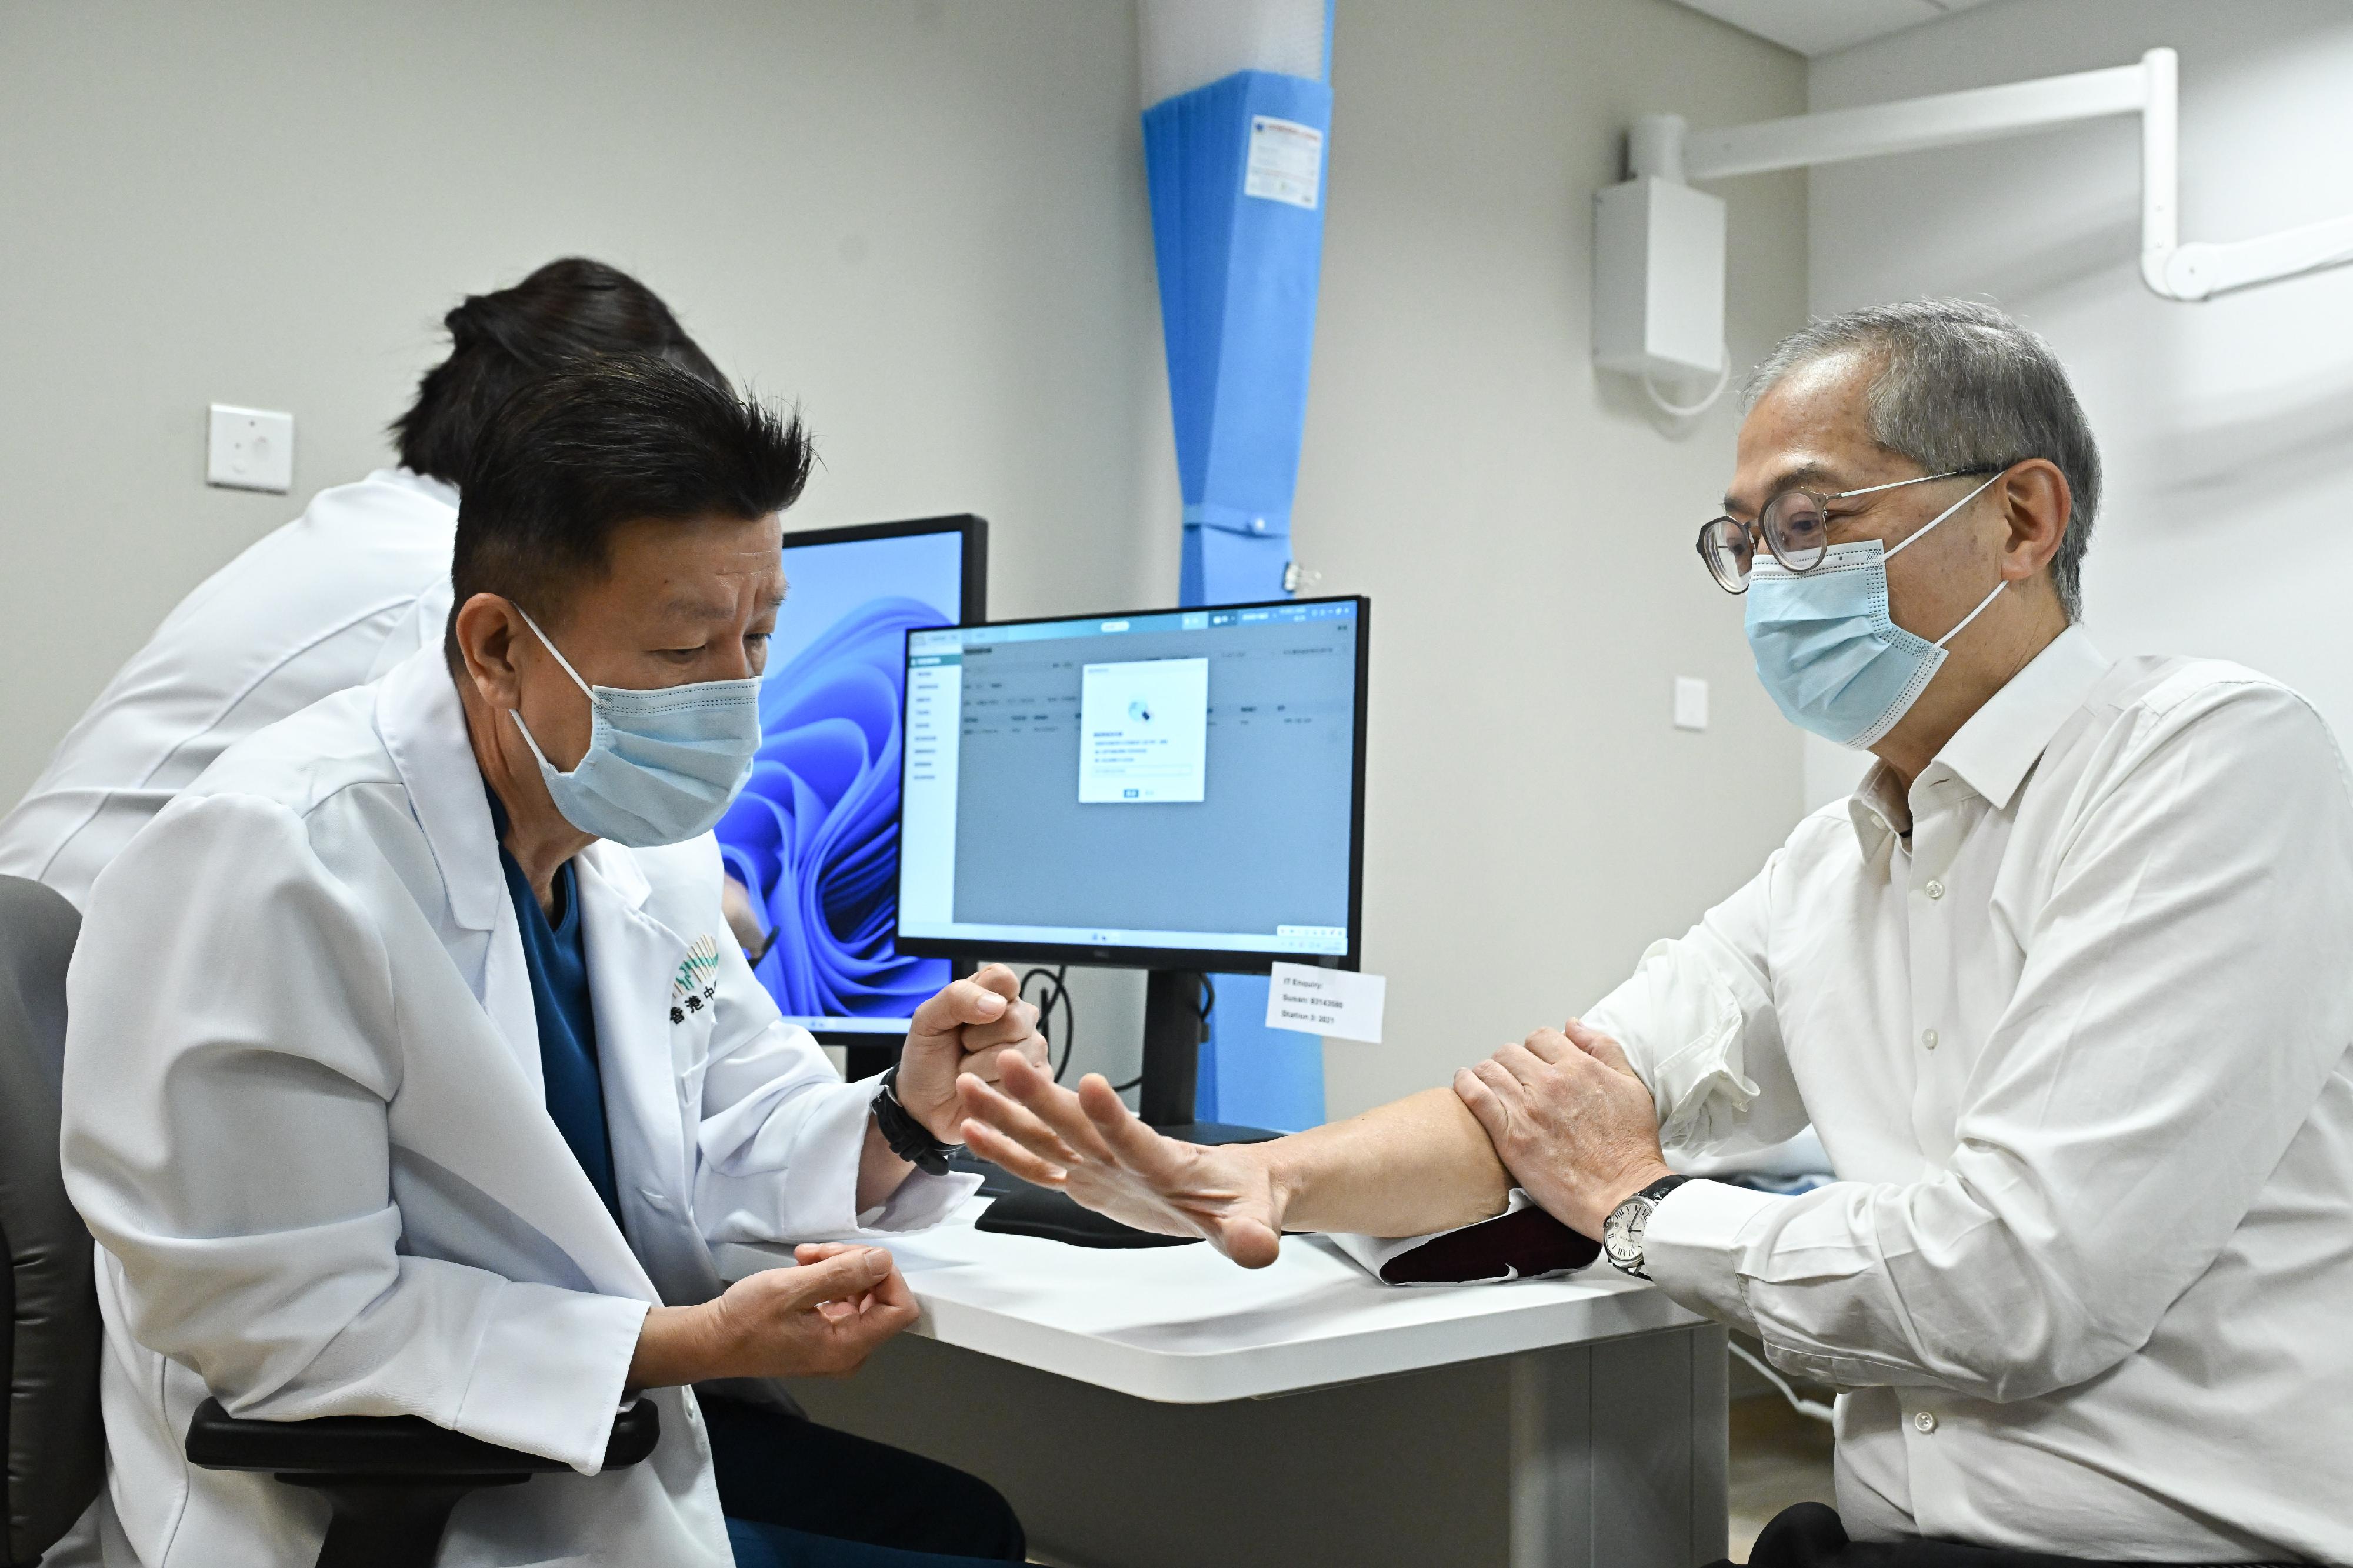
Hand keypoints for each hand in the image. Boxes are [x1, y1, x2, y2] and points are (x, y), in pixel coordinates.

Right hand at [629, 1244, 918, 1388]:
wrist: (711, 1340)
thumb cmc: (743, 1320)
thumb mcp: (792, 1289)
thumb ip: (842, 1274)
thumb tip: (883, 1260)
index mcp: (846, 1348)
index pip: (899, 1308)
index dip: (886, 1275)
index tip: (855, 1256)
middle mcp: (849, 1352)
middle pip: (882, 1298)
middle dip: (857, 1266)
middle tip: (821, 1253)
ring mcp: (838, 1345)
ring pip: (863, 1295)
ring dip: (840, 1268)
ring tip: (807, 1257)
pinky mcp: (825, 1335)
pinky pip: (844, 1301)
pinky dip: (830, 1279)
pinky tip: (805, 1267)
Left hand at [896, 964, 1045, 1142]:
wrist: (923, 1105)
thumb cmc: (929, 1056)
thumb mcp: (927, 1020)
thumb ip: (957, 998)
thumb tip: (997, 1004)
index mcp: (997, 995)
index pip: (1003, 979)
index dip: (977, 1000)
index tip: (960, 1018)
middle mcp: (1021, 1019)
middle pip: (1014, 1019)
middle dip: (975, 1039)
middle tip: (962, 1048)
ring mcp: (1032, 1052)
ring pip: (1016, 1055)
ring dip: (979, 1068)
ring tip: (969, 1070)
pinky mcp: (1037, 1084)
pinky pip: (1019, 1084)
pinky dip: (989, 1090)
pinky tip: (982, 1089)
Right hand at [956, 1051, 1286, 1267]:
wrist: (1232, 1188)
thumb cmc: (1242, 1199)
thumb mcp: (1255, 1222)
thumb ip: (1251, 1234)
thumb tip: (1257, 1248)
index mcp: (1164, 1163)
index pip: (1136, 1138)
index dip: (1114, 1118)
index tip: (1093, 1085)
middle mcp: (1123, 1157)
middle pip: (1076, 1124)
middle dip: (1041, 1097)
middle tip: (1009, 1062)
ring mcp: (1101, 1164)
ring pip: (1048, 1135)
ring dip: (1009, 1113)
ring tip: (969, 1086)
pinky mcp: (1087, 1177)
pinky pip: (1040, 1163)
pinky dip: (1007, 1150)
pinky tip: (974, 1131)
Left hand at [1452, 1019, 1673, 1238]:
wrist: (1623, 1193)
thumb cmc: (1630, 1147)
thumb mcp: (1632, 1086)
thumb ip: (1603, 1049)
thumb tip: (1574, 1026)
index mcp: (1578, 1067)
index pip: (1541, 1037)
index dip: (1537, 1047)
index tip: (1536, 1060)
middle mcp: (1550, 1083)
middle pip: (1511, 1052)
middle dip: (1512, 1061)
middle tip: (1514, 1077)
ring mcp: (1527, 1109)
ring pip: (1490, 1070)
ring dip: (1488, 1072)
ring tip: (1488, 1081)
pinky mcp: (1510, 1137)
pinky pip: (1476, 1097)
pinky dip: (1465, 1084)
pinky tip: (1464, 1083)